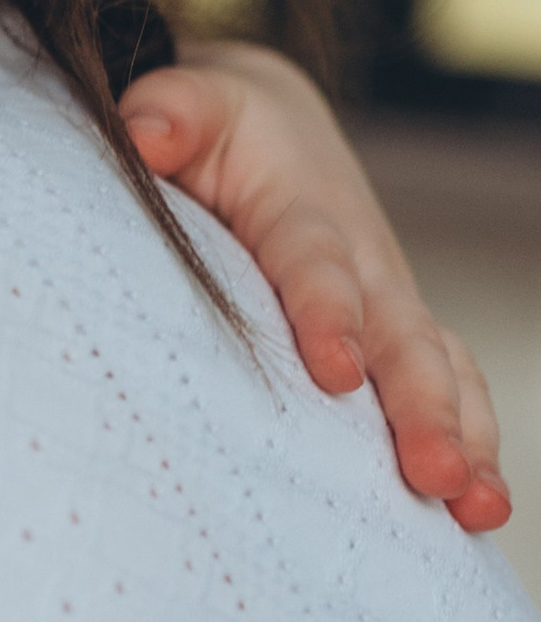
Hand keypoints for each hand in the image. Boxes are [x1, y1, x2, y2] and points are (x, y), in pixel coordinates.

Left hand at [122, 40, 508, 530]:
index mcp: (307, 214)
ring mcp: (390, 306)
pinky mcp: (399, 338)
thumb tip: (145, 132)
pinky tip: (477, 515)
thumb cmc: (219, 131)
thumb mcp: (193, 106)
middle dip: (421, 408)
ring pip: (439, 370)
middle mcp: (366, 265)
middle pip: (400, 339)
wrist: (276, 130)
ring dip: (463, 437)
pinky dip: (470, 444)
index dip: (327, 314)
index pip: (317, 266)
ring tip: (476, 507)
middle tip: (435, 474)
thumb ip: (170, 113)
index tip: (334, 371)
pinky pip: (449, 390)